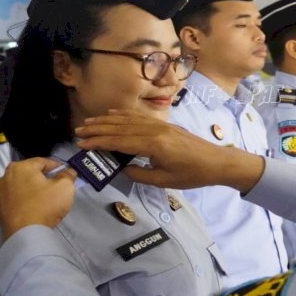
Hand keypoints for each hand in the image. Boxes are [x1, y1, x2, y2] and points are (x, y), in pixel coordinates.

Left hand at [0, 158, 76, 239]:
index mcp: (22, 166)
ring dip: (17, 186)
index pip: (43, 161)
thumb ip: (67, 175)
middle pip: (25, 172)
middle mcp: (6, 175)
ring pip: (6, 183)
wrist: (28, 232)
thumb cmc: (46, 205)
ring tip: (29, 195)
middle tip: (51, 186)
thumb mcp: (65, 187)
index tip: (64, 173)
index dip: (56, 166)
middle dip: (37, 176)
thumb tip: (68, 172)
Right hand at [75, 109, 264, 191]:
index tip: (82, 144)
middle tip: (78, 132)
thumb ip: (140, 174)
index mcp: (154, 145)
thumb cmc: (191, 175)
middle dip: (98, 129)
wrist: (216, 162)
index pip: (120, 141)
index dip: (99, 142)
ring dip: (107, 120)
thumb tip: (123, 167)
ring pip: (128, 119)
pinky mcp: (164, 124)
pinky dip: (124, 114)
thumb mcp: (164, 180)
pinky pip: (139, 116)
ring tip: (90, 123)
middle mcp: (154, 130)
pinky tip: (113, 115)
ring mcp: (160, 125)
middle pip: (120, 127)